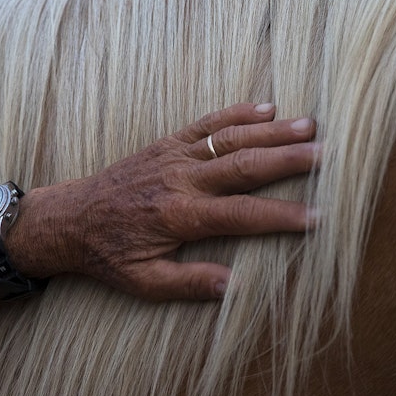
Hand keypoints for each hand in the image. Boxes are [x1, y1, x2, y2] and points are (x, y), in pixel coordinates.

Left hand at [8, 103, 318, 300]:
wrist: (68, 219)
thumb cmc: (107, 254)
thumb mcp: (143, 282)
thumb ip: (189, 284)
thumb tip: (234, 287)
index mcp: (179, 217)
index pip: (242, 216)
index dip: (281, 216)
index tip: (316, 217)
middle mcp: (180, 181)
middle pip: (243, 166)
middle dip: (287, 160)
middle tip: (327, 154)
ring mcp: (173, 158)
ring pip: (229, 139)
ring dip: (270, 131)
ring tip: (310, 125)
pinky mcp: (165, 145)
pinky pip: (204, 125)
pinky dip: (236, 114)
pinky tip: (266, 107)